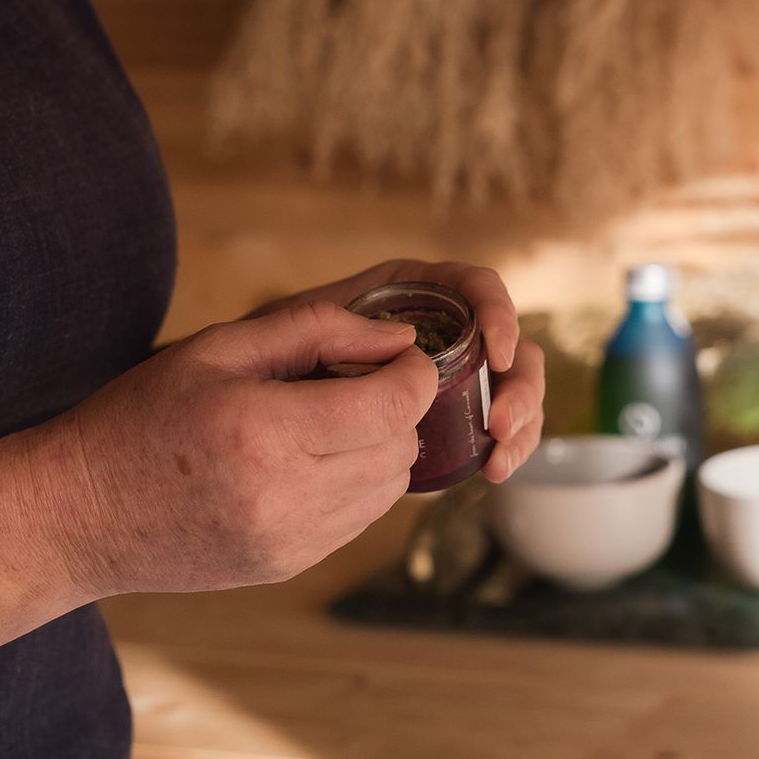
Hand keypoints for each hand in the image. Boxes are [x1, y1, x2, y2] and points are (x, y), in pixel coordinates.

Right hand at [36, 302, 437, 597]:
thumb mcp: (217, 348)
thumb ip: (316, 329)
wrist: (81, 514)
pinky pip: (360, 520)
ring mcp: (290, 541)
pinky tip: (313, 460)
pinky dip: (357, 485)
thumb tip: (399, 338)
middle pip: (400, 448)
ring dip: (382, 449)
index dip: (415, 373)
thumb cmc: (142, 416)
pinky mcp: (289, 566)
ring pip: (390, 490)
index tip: (403, 354)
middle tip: (363, 381)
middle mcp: (286, 495)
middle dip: (398, 408)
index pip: (392, 406)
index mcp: (264, 431)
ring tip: (337, 421)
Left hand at [254, 260, 545, 482]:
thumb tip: (403, 342)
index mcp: (407, 294)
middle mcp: (437, 332)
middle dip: (520, 384)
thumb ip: (325, 324)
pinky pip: (492, 429)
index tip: (495, 354)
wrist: (238, 420)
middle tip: (499, 423)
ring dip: (521, 422)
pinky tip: (490, 471)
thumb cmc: (249, 368)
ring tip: (497, 461)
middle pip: (509, 344)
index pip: (474, 287)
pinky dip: (503, 448)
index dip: (497, 314)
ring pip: (509, 390)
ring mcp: (446, 381)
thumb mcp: (273, 334)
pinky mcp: (443, 423)